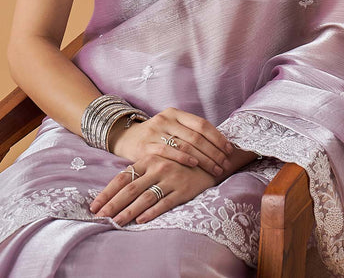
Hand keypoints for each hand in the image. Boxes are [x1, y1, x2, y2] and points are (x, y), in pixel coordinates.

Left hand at [90, 154, 216, 225]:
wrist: (209, 160)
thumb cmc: (179, 162)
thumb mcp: (159, 161)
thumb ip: (141, 171)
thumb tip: (117, 190)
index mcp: (148, 159)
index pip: (122, 177)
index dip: (107, 192)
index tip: (94, 205)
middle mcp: (158, 167)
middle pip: (130, 188)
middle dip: (112, 204)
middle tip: (100, 217)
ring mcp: (170, 178)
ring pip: (145, 197)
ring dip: (128, 211)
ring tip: (116, 222)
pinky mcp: (183, 189)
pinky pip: (164, 203)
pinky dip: (152, 212)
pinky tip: (141, 220)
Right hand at [109, 107, 234, 177]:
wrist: (126, 138)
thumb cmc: (156, 136)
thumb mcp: (172, 127)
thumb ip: (190, 132)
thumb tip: (221, 144)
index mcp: (176, 113)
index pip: (202, 124)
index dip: (218, 137)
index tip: (229, 150)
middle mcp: (166, 119)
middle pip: (196, 136)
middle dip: (214, 151)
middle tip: (226, 163)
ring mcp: (156, 131)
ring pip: (186, 144)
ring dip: (204, 158)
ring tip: (216, 169)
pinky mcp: (146, 145)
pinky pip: (168, 151)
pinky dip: (183, 157)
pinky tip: (194, 164)